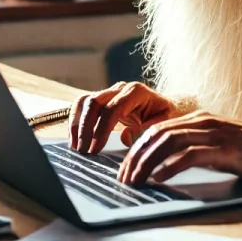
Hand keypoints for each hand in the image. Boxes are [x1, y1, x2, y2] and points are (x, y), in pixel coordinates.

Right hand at [69, 81, 183, 153]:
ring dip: (77, 124)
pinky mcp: (102, 99)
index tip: (95, 149)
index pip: (112, 108)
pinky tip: (75, 140)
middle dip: (86, 128)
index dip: (101, 129)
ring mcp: (109, 92)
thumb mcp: (165, 122)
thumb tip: (125, 137)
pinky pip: (82, 105)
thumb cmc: (166, 115)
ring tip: (77, 147)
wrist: (166, 107)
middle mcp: (120, 88)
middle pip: (94, 102)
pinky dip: (75, 121)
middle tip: (84, 151)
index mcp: (136, 91)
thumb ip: (148, 129)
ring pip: (84, 101)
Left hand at [117, 111, 241, 185]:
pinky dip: (170, 167)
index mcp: (199, 119)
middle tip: (123, 179)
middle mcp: (203, 121)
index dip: (137, 148)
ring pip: (169, 142)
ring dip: (147, 163)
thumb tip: (167, 167)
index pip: (157, 129)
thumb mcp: (218, 145)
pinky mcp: (225, 148)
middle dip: (135, 157)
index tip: (125, 169)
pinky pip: (190, 155)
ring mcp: (214, 133)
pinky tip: (160, 180)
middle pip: (157, 134)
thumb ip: (195, 149)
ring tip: (136, 181)